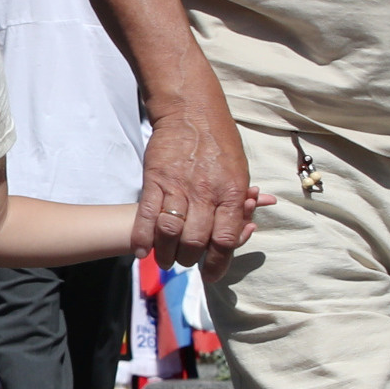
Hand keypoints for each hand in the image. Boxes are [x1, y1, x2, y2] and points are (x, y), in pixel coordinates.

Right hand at [138, 101, 256, 280]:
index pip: (225, 239)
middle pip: (195, 241)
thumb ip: (242, 202)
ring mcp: (178, 187)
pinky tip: (141, 251)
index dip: (218, 264)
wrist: (192, 113)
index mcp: (232, 192)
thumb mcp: (241, 171)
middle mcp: (206, 193)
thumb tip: (248, 225)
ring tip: (165, 260)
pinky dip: (142, 238)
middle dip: (189, 260)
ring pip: (170, 232)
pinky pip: (146, 215)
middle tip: (186, 262)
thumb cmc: (220, 143)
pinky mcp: (155, 181)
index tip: (211, 275)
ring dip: (166, 254)